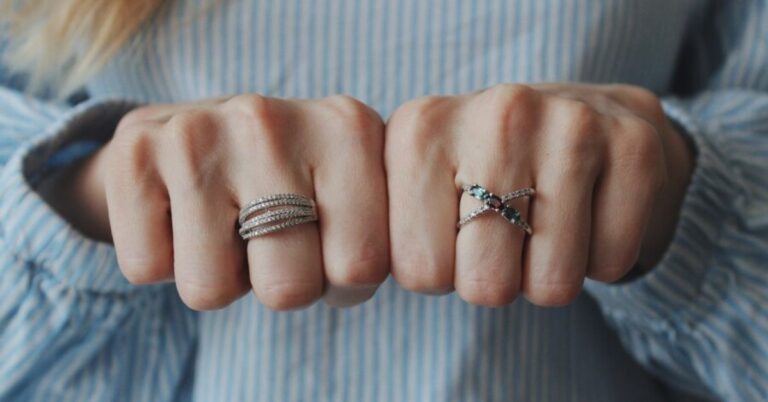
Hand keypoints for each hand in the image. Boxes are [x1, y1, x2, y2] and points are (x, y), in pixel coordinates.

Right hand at [47, 95, 389, 309]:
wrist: (189, 133)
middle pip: (289, 289)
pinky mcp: (134, 151)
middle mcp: (272, 119)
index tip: (326, 247)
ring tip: (222, 224)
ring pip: (212, 290)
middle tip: (267, 239)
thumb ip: (377, 233)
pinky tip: (177, 215)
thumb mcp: (349, 191)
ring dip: (218, 276)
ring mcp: (197, 131)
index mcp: (348, 128)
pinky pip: (150, 269)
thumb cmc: (285, 179)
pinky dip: (162, 259)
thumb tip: (371, 278)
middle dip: (280, 283)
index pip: (361, 267)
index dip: (341, 281)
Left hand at [385, 83, 693, 306]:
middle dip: (495, 279)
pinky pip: (609, 264)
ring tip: (545, 223)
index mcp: (421, 128)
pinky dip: (600, 258)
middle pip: (484, 286)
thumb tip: (355, 277)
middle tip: (504, 235)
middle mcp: (495, 113)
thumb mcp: (418, 184)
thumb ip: (381, 227)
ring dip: (547, 273)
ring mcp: (570, 124)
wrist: (583, 118)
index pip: (418, 273)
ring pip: (551, 285)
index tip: (451, 237)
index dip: (439, 273)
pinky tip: (589, 212)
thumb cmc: (484, 168)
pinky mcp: (633, 145)